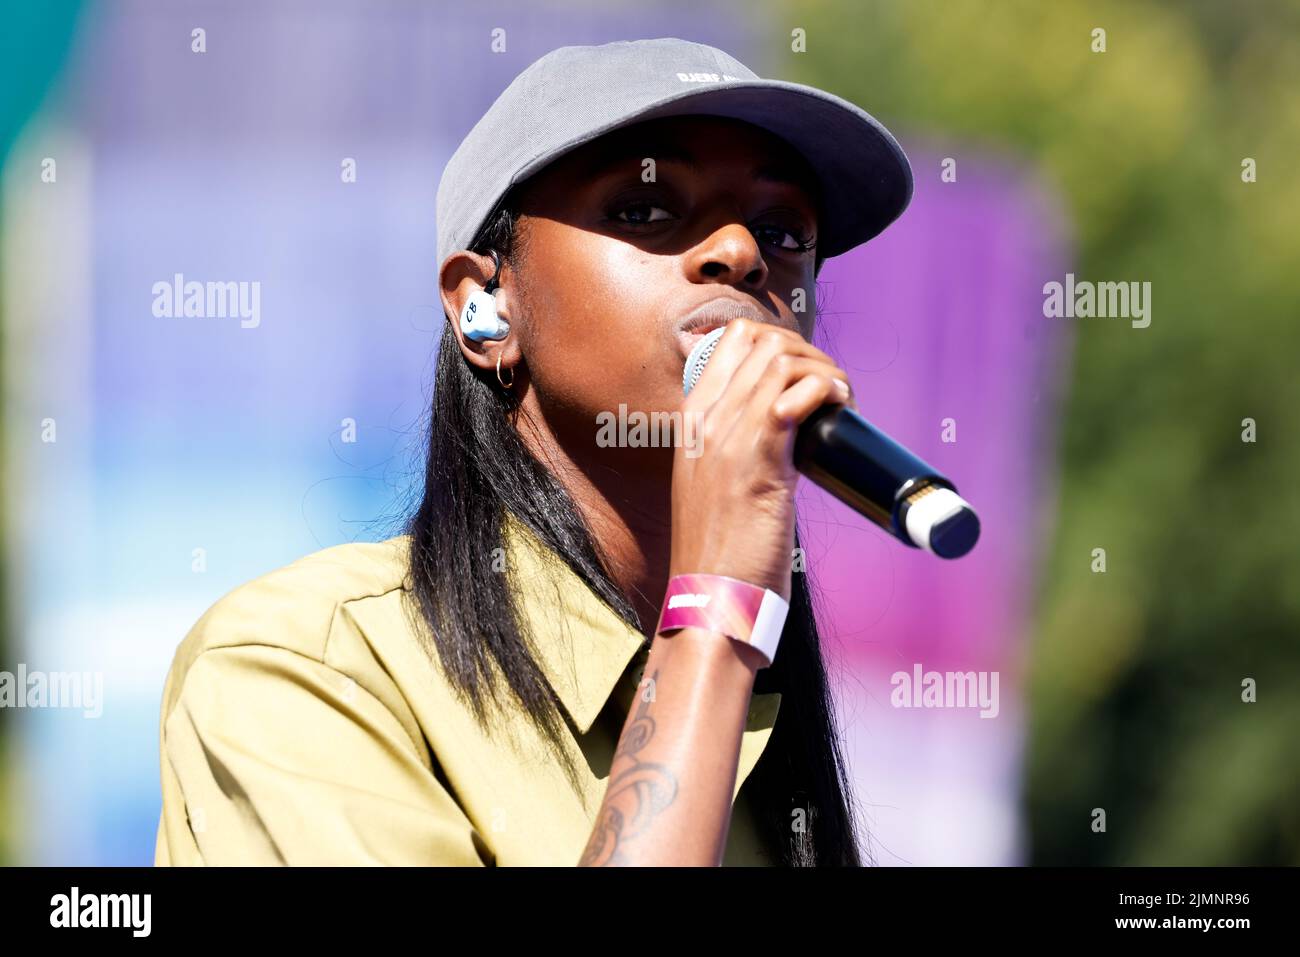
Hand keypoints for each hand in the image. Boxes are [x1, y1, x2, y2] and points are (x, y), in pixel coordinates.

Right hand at [668, 317, 855, 604]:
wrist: (711, 600)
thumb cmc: (722, 552)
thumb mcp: (717, 485)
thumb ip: (740, 452)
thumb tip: (789, 434)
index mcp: (692, 422)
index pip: (733, 339)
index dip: (782, 341)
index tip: (808, 374)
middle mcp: (705, 421)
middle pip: (762, 340)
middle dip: (811, 352)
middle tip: (834, 390)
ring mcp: (727, 438)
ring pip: (781, 361)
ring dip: (825, 370)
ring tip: (843, 400)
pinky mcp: (757, 462)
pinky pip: (793, 397)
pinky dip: (825, 389)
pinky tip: (840, 407)